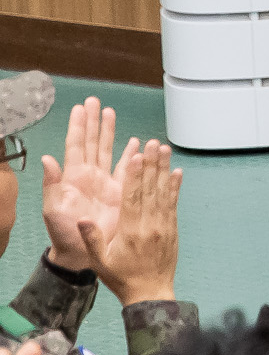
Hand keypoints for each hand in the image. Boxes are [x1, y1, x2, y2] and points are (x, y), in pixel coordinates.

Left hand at [39, 98, 136, 274]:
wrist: (83, 252)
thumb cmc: (64, 233)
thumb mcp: (53, 209)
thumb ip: (51, 184)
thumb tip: (48, 159)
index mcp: (73, 177)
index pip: (76, 144)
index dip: (79, 125)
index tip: (81, 107)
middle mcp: (90, 175)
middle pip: (93, 141)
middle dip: (94, 121)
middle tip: (95, 102)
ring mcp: (106, 183)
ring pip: (110, 150)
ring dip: (111, 132)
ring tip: (111, 113)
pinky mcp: (121, 192)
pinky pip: (127, 169)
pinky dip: (132, 155)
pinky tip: (135, 143)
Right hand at [76, 140, 180, 305]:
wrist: (150, 293)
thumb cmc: (122, 278)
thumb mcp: (100, 262)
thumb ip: (92, 239)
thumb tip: (81, 219)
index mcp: (131, 231)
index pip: (132, 198)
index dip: (134, 176)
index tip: (136, 156)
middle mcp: (150, 225)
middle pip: (151, 190)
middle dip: (152, 165)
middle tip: (154, 144)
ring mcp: (164, 226)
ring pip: (164, 193)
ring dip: (164, 170)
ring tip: (165, 150)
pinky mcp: (172, 229)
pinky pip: (173, 204)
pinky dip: (175, 187)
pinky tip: (177, 172)